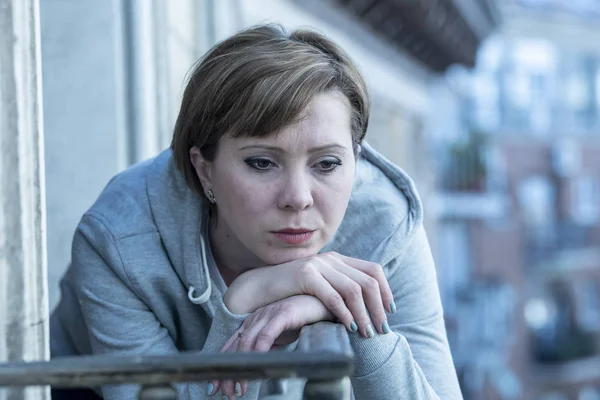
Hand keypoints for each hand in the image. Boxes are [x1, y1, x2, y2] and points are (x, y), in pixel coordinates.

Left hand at [211, 295, 334, 398]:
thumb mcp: (280, 335)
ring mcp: (269, 314)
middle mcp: (257, 318)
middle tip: (225, 393)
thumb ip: (267, 345)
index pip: (232, 346)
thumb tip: (259, 364)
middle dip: (228, 372)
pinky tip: (257, 363)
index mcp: (253, 323)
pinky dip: (260, 350)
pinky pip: (267, 334)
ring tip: (241, 387)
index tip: (215, 386)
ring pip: (247, 342)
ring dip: (242, 366)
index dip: (222, 366)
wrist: (321, 300)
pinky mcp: (283, 314)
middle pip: (236, 347)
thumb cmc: (302, 318)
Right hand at [224, 252, 394, 338]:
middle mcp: (331, 259)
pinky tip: (349, 327)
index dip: (386, 290)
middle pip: (368, 281)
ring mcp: (319, 265)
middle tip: (383, 329)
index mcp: (338, 259)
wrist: (259, 286)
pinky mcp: (305, 275)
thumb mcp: (319, 285)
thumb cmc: (291, 291)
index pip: (373, 270)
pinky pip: (333, 296)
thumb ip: (339, 289)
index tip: (390, 311)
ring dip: (364, 314)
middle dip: (378, 307)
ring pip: (354, 290)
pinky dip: (345, 313)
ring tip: (368, 333)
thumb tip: (365, 308)